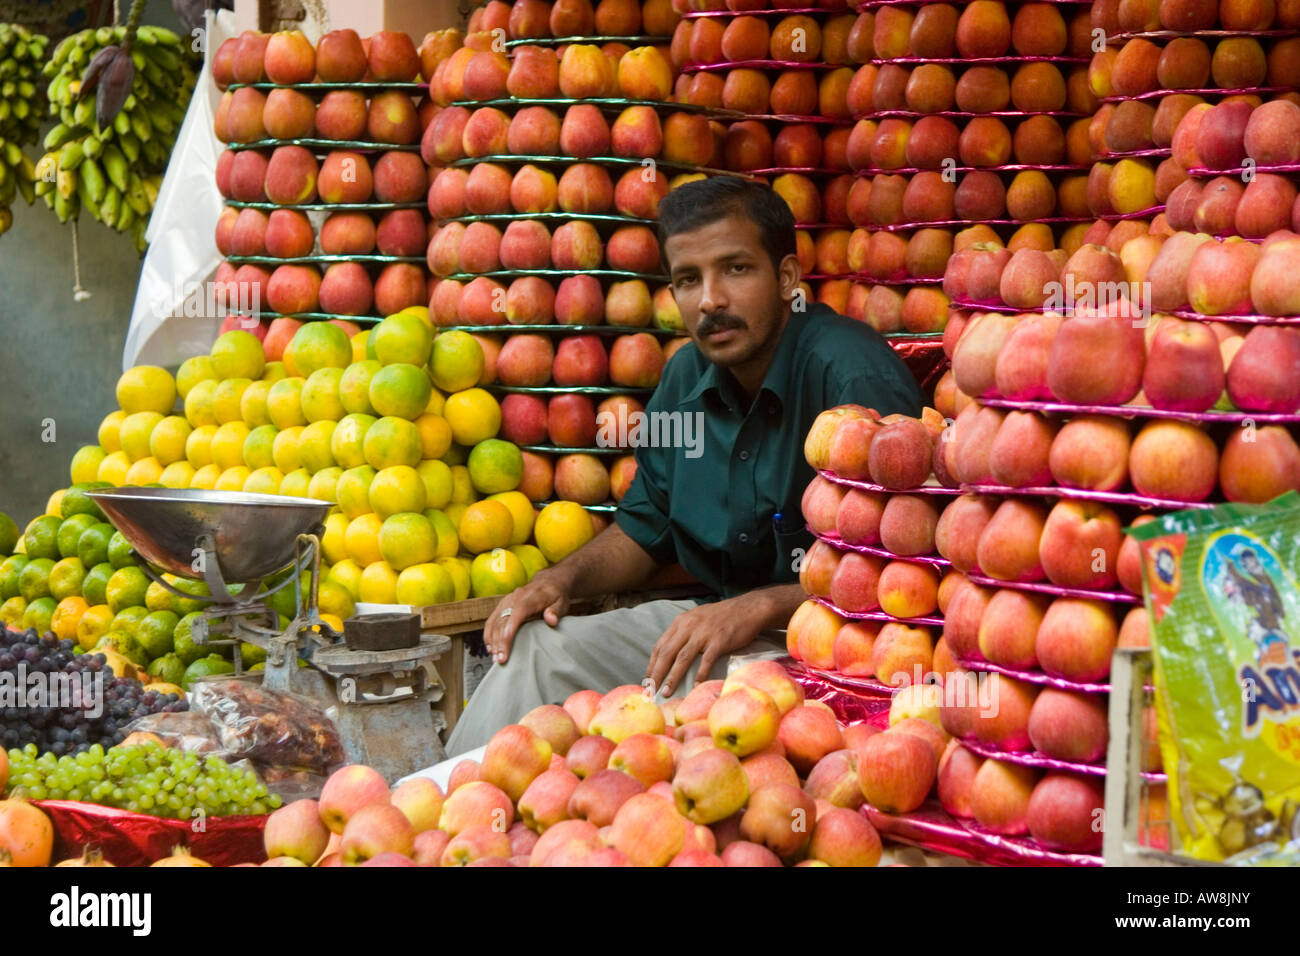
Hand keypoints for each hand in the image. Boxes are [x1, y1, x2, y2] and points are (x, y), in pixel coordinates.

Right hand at [483, 572, 570, 664]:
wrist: (547, 582)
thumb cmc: (555, 595)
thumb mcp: (561, 602)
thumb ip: (556, 611)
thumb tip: (551, 620)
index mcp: (529, 597)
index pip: (516, 615)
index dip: (508, 633)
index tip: (505, 649)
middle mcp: (514, 598)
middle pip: (502, 621)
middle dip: (499, 642)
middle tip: (499, 660)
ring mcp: (506, 601)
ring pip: (494, 622)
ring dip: (492, 641)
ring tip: (494, 658)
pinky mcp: (502, 605)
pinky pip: (491, 620)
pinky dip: (489, 634)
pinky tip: (490, 647)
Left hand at [645, 598, 761, 698]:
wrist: (748, 608)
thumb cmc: (722, 617)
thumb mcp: (697, 618)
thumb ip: (683, 632)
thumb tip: (671, 654)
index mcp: (681, 621)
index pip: (660, 645)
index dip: (652, 664)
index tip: (648, 680)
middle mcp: (689, 626)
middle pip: (667, 653)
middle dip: (657, 674)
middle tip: (650, 690)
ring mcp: (704, 633)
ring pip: (682, 658)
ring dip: (673, 677)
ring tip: (666, 692)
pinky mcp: (719, 640)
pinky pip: (706, 660)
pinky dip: (699, 674)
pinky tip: (694, 686)